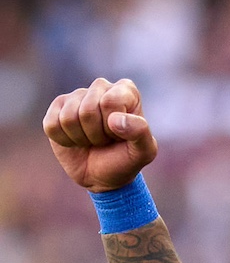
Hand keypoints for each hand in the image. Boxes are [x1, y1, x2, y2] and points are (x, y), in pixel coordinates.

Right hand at [42, 78, 157, 192]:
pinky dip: (64, 140)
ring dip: (81, 138)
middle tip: (105, 140)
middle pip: (87, 110)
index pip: (110, 102)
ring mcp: (77, 95)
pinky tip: (76, 140)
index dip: (112, 127)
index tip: (120, 135)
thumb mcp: (143, 152)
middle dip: (97, 134)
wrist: (102, 174)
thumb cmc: (126, 159)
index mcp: (126, 90)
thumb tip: (115, 119)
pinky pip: (52, 125)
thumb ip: (140, 132)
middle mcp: (101, 87)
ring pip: (68, 118)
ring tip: (92, 140)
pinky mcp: (57, 108)